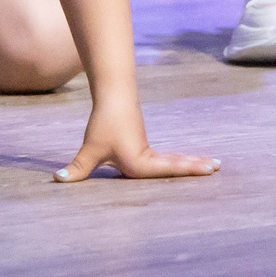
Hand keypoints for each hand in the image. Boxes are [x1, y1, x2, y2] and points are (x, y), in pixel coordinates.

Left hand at [56, 97, 217, 182]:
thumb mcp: (90, 150)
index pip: (167, 171)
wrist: (112, 96)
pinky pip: (165, 157)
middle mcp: (147, 157)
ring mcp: (146, 149)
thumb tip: (57, 180)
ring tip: (212, 165)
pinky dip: (179, 161)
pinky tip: (185, 163)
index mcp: (139, 162)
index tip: (208, 170)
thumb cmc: (104, 124)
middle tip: (218, 167)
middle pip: (176, 164)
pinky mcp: (142, 143)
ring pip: (172, 160)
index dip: (187, 171)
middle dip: (196, 167)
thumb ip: (77, 169)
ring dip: (191, 163)